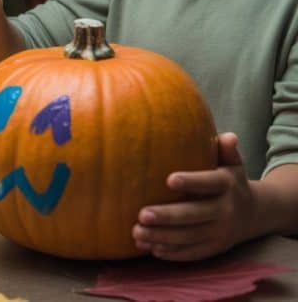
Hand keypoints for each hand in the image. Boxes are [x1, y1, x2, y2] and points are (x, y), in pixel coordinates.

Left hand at [133, 132, 254, 260]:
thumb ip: (226, 151)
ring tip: (136, 233)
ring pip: (189, 237)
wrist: (253, 213)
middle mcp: (225, 211)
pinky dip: (171, 252)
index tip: (169, 179)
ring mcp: (219, 232)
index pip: (209, 183)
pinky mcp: (213, 248)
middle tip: (141, 214)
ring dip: (162, 237)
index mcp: (227, 186)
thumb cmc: (230, 181)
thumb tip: (228, 136)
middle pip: (195, 215)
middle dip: (168, 216)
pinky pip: (191, 253)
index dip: (191, 182)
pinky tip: (149, 247)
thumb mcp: (232, 164)